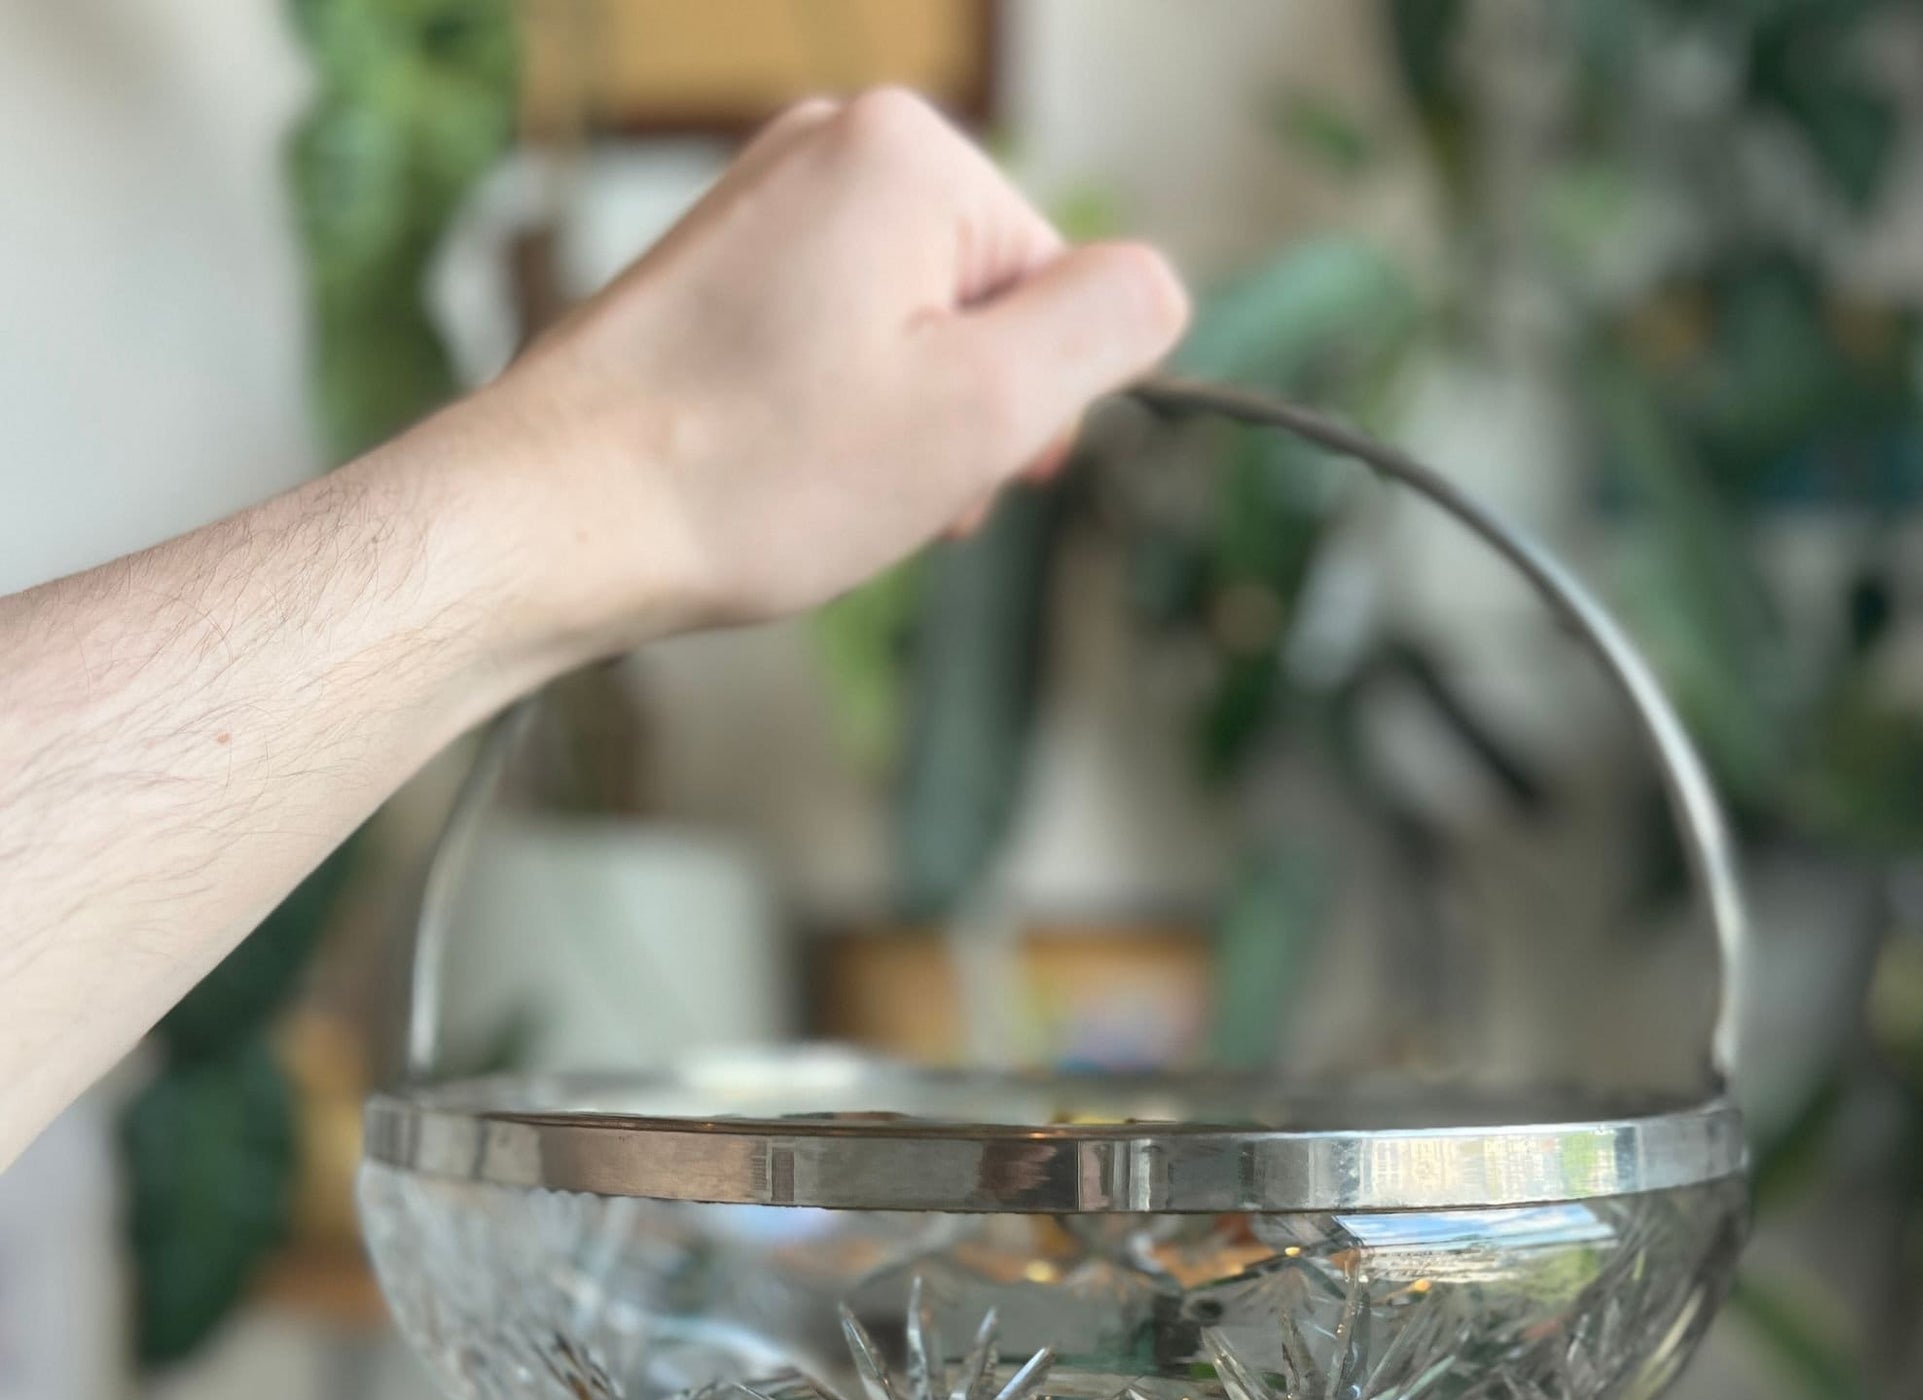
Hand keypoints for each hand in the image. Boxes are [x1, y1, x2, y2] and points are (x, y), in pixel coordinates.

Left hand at [469, 88, 1189, 649]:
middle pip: (982, 303)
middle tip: (891, 493)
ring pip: (906, 332)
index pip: (1060, 287)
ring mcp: (760, 204)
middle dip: (962, 416)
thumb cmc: (757, 473)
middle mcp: (828, 149)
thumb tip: (1158, 288)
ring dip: (900, 429)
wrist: (555, 517)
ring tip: (827, 490)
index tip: (967, 477)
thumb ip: (1102, 329)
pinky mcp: (713, 270)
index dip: (1033, 405)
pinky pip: (831, 341)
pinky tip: (782, 473)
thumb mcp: (980, 409)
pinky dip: (831, 416)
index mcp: (907, 155)